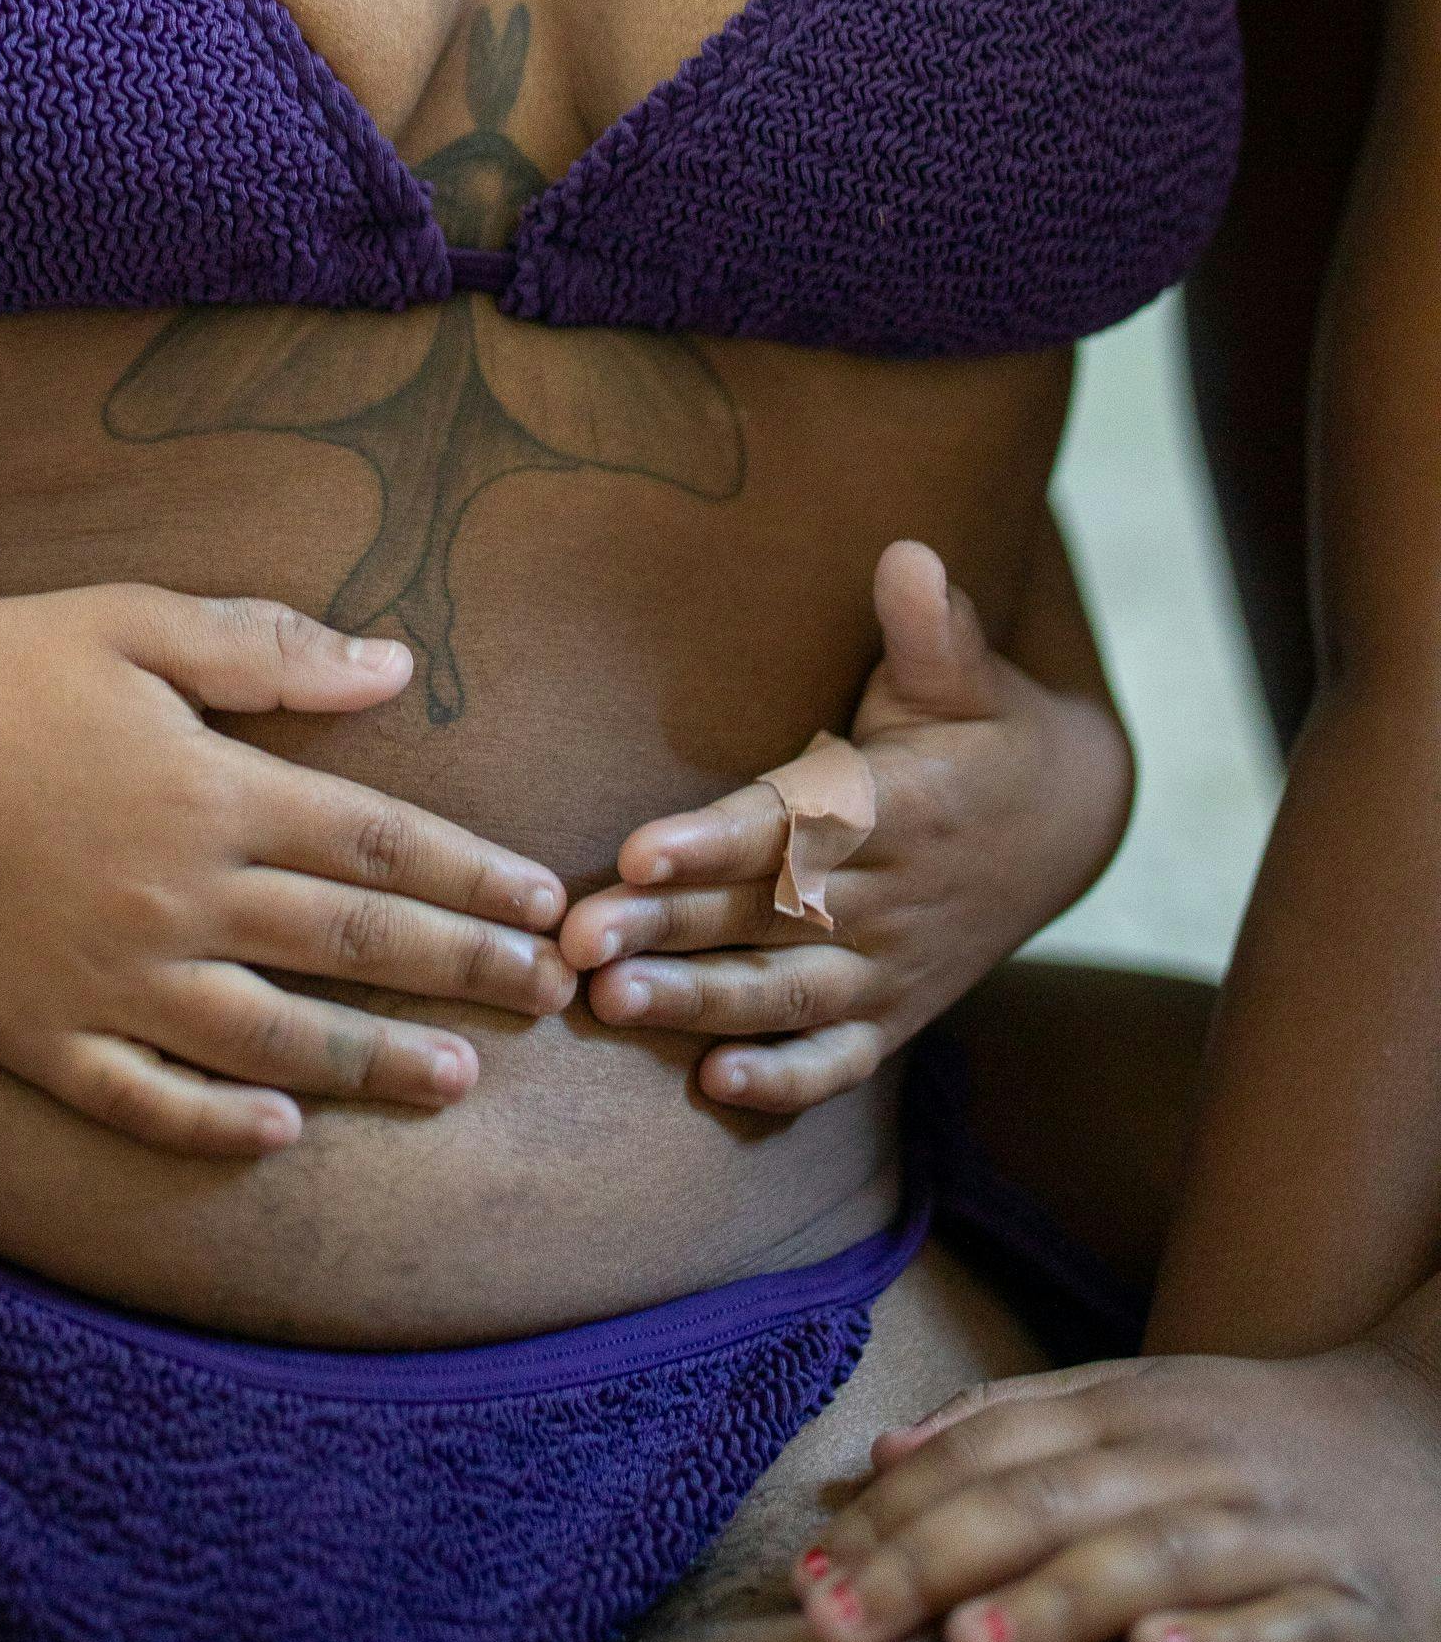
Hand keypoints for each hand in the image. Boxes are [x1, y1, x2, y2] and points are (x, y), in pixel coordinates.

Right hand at [0, 583, 573, 1155]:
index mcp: (213, 792)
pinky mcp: (37, 1030)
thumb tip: (396, 667)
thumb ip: (270, 650)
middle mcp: (179, 897)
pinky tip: (280, 1136)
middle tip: (546, 998)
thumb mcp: (136, 623)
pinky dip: (217, 1127)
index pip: (379, 845)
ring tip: (455, 1083)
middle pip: (351, 946)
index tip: (543, 905)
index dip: (472, 878)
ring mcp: (110, 977)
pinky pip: (144, 1099)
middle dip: (461, 974)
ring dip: (373, 1065)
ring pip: (272, 1043)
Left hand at [558, 540, 1130, 1112]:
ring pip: (787, 995)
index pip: (796, 826)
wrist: (1067, 824)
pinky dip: (785, 1082)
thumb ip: (934, 627)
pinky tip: (713, 1087)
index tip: (637, 850)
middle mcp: (892, 895)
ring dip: (698, 1004)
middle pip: (766, 917)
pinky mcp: (895, 1014)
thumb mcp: (967, 673)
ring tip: (610, 1004)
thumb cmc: (984, 730)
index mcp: (901, 805)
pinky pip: (840, 1062)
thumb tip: (910, 554)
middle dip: (667, 929)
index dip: (716, 842)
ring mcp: (892, 965)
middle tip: (573, 942)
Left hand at [789, 1333, 1440, 1641]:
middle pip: (1044, 1505)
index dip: (893, 1517)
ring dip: (1056, 1609)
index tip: (809, 1580)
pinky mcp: (1363, 1613)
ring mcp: (1276, 1531)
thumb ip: (1010, 1424)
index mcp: (1127, 1409)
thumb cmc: (1253, 1441)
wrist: (1436, 1432)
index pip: (985, 1455)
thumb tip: (879, 1452)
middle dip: (934, 1569)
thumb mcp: (1132, 1405)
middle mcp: (1191, 1460)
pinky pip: (1289, 1630)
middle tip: (845, 1633)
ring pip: (1154, 1563)